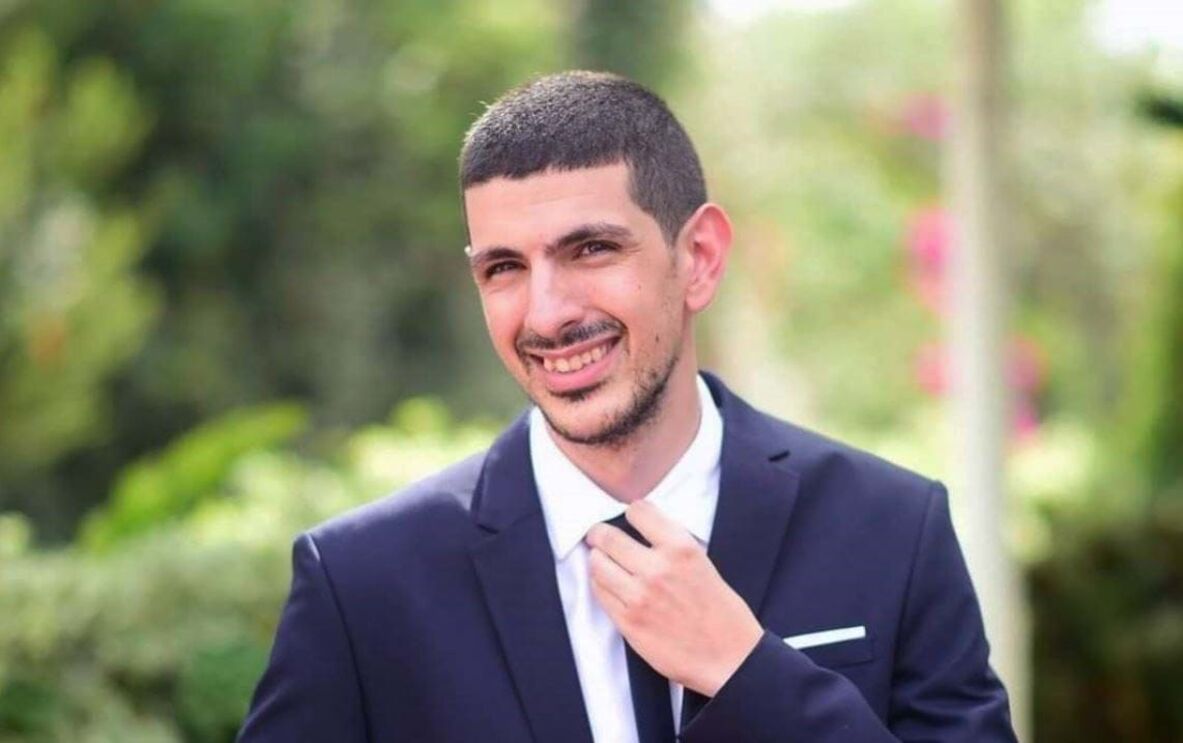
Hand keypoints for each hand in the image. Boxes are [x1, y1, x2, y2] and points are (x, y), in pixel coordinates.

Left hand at [584, 500, 762, 696]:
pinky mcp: (628, 622)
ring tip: (603, 562)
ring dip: (597, 560)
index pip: (638, 511)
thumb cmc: (721, 611)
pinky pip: (599, 593)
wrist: (729, 658)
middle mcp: (657, 568)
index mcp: (681, 548)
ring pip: (597, 564)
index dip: (631, 513)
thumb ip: (670, 545)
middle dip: (600, 534)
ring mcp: (639, 596)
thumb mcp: (702, 563)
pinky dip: (601, 585)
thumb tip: (639, 531)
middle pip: (607, 537)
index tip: (629, 519)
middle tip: (598, 536)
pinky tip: (610, 585)